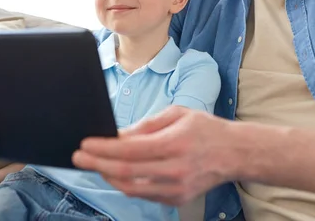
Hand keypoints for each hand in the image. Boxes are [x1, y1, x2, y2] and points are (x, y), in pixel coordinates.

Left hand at [72, 106, 241, 205]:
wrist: (235, 153)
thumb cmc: (205, 129)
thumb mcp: (176, 114)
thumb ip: (146, 125)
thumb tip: (118, 135)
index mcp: (174, 143)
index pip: (129, 150)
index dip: (103, 148)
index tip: (85, 144)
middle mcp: (175, 169)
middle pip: (125, 172)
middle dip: (97, 164)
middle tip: (79, 157)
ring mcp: (176, 188)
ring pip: (131, 188)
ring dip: (107, 176)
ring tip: (94, 164)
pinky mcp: (176, 199)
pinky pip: (143, 194)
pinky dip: (125, 184)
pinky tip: (115, 173)